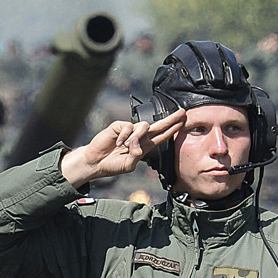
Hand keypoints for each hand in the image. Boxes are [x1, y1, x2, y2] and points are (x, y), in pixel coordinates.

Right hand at [60, 109, 185, 186]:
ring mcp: (129, 131)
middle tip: (182, 112)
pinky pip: (128, 127)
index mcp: (144, 146)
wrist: (95, 162)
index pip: (161, 136)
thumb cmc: (112, 165)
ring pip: (143, 126)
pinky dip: (124, 136)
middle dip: (171, 119)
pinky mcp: (119, 127)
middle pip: (158, 125)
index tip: (182, 121)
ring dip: (137, 137)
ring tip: (125, 147)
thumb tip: (137, 144)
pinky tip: (117, 143)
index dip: (172, 129)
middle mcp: (139, 137)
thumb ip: (136, 155)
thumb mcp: (129, 165)